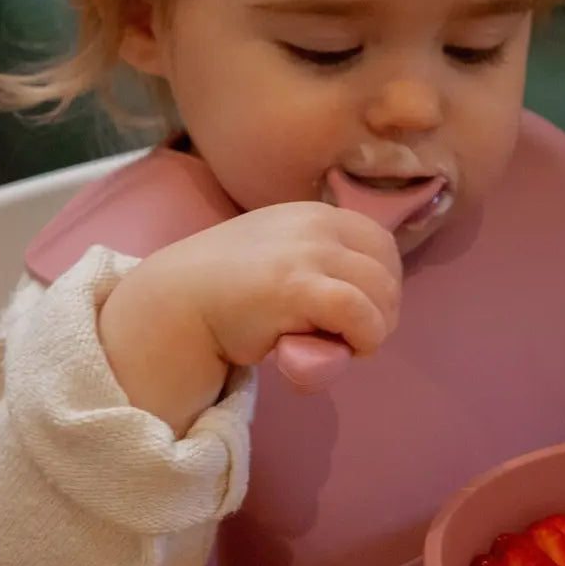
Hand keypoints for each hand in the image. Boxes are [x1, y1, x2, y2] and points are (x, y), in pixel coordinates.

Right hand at [99, 203, 401, 435]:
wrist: (176, 304)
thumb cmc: (231, 293)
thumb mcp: (284, 259)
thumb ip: (324, 266)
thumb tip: (369, 303)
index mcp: (316, 214)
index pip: (382, 244)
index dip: (383, 284)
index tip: (362, 312)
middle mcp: (316, 223)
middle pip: (388, 270)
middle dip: (382, 310)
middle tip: (351, 336)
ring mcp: (308, 252)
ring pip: (381, 293)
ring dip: (373, 328)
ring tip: (339, 345)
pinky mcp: (298, 287)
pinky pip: (361, 315)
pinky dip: (364, 339)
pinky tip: (342, 351)